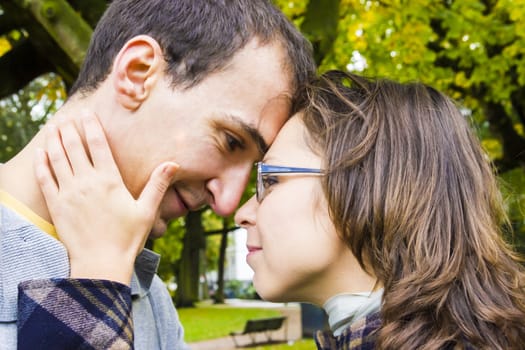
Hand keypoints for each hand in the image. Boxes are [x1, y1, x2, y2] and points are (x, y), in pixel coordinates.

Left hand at [34, 113, 178, 284]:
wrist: (101, 263)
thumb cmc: (127, 238)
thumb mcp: (147, 210)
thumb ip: (158, 184)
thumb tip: (173, 164)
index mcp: (109, 180)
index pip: (98, 144)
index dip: (92, 126)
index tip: (87, 113)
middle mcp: (87, 182)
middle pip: (74, 147)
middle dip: (70, 129)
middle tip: (67, 117)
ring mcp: (69, 193)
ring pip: (57, 158)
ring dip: (54, 140)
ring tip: (52, 127)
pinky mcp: (57, 205)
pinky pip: (45, 178)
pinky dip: (41, 163)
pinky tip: (40, 153)